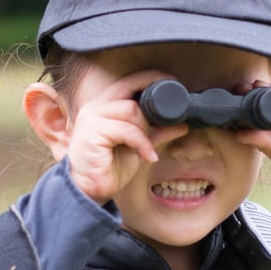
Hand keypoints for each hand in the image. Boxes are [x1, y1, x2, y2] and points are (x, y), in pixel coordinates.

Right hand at [60, 82, 189, 205]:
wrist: (90, 191)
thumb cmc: (109, 168)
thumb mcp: (138, 146)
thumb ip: (155, 132)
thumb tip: (181, 124)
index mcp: (103, 106)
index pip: (127, 82)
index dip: (150, 79)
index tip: (173, 84)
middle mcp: (95, 107)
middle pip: (129, 90)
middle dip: (154, 102)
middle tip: (174, 112)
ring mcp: (91, 118)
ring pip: (131, 110)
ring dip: (146, 130)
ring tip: (148, 148)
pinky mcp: (93, 132)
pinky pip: (127, 130)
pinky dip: (142, 143)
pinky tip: (147, 156)